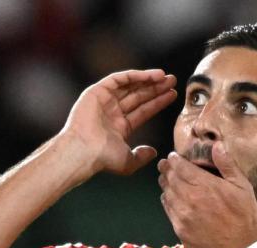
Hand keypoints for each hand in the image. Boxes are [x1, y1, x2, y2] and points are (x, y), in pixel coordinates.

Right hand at [61, 69, 176, 176]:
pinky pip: (119, 79)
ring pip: (130, 86)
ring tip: (166, 77)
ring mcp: (104, 101)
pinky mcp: (97, 92)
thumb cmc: (102, 159)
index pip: (143, 111)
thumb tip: (153, 152)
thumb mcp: (127, 162)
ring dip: (148, 80)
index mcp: (119, 127)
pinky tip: (152, 75)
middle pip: (138, 96)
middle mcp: (112, 112)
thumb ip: (141, 157)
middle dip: (155, 88)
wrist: (83, 151)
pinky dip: (135, 75)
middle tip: (173, 81)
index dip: (157, 102)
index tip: (173, 95)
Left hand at [158, 143, 256, 247]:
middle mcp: (189, 198)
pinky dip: (166, 200)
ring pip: (166, 193)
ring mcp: (182, 214)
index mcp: (205, 185)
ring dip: (165, 184)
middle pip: (170, 178)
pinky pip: (168, 210)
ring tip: (165, 179)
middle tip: (164, 165)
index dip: (174, 160)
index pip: (181, 167)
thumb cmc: (245, 217)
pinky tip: (169, 198)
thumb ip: (227, 165)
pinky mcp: (179, 229)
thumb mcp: (242, 187)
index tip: (172, 157)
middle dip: (166, 169)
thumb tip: (217, 145)